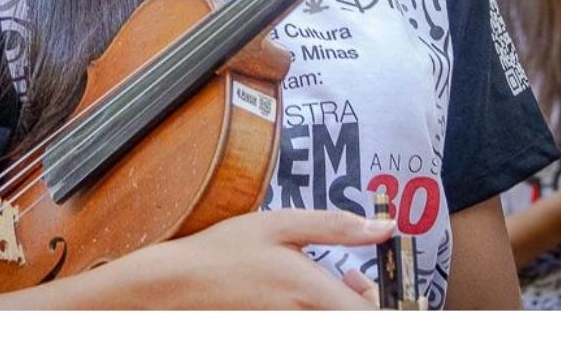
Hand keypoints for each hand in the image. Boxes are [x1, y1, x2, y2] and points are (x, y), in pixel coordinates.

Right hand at [129, 209, 392, 308]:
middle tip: (352, 277)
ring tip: (325, 283)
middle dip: (366, 304)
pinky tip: (300, 297)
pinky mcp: (272, 335)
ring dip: (342, 309)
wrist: (175, 286)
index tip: (368, 276)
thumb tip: (385, 226)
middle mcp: (303, 323)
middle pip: (358, 326)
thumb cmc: (224, 252)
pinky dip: (317, 313)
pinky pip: (311, 330)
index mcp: (311, 294)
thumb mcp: (282, 224)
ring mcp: (287, 333)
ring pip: (335, 328)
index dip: (381, 299)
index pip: (373, 316)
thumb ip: (337, 226)